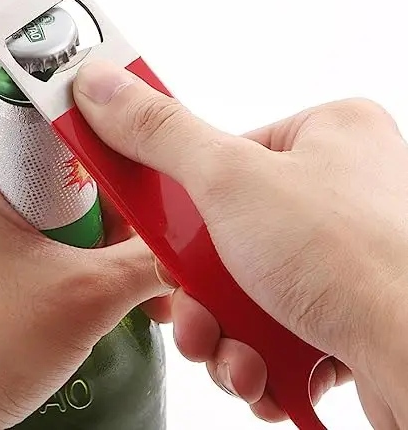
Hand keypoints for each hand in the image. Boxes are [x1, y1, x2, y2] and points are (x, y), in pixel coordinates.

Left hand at [0, 110, 169, 428]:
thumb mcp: (85, 297)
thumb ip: (149, 260)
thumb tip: (184, 248)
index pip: (52, 116)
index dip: (100, 151)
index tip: (126, 189)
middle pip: (41, 158)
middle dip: (89, 208)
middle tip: (111, 251)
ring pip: (24, 192)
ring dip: (66, 232)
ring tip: (82, 277)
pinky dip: (34, 244)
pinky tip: (52, 283)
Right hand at [73, 60, 407, 426]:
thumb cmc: (356, 260)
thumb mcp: (232, 179)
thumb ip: (161, 135)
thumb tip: (105, 89)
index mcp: (324, 138)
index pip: (221, 162)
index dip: (180, 207)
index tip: (159, 239)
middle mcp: (336, 194)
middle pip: (224, 236)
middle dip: (198, 289)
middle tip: (191, 311)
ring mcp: (339, 257)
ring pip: (242, 289)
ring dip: (222, 331)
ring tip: (233, 355)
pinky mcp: (339, 311)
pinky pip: (272, 325)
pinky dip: (256, 355)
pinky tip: (266, 372)